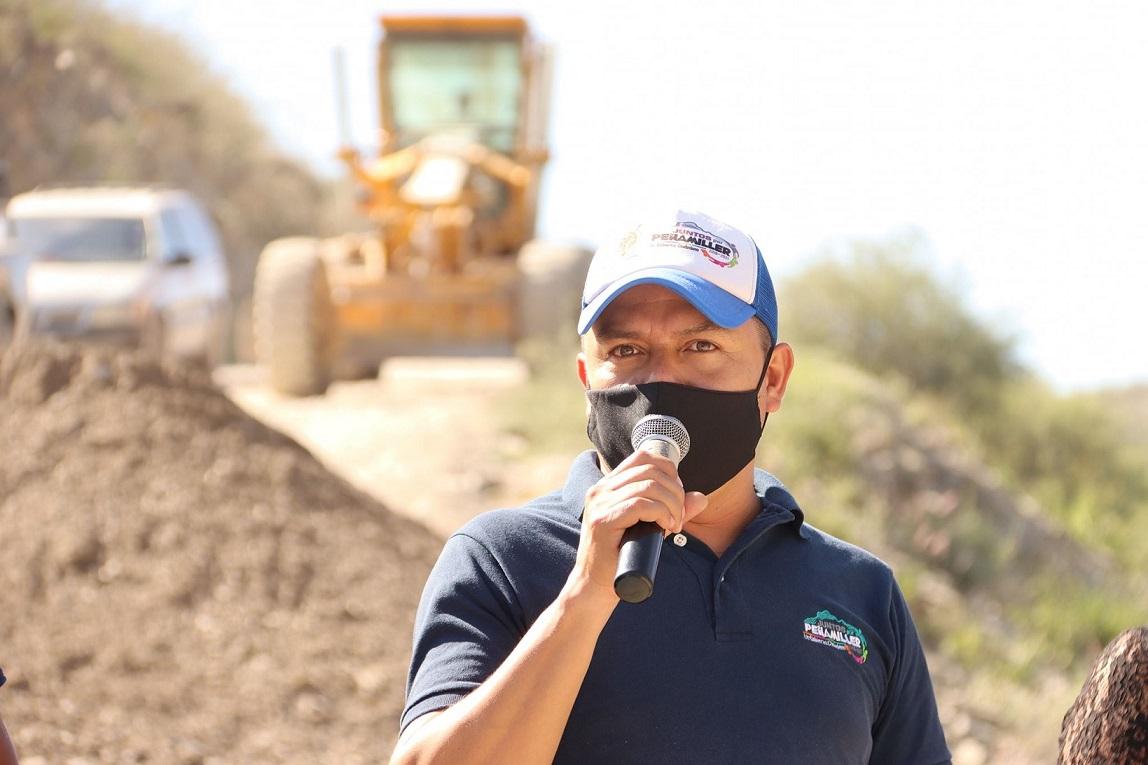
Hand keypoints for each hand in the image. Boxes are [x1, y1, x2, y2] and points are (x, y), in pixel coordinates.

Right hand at [570, 450, 707, 604]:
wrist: (596, 585)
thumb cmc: (623, 556)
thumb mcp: (651, 527)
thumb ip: (674, 509)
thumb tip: (701, 497)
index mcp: (608, 485)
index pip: (643, 457)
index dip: (669, 470)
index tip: (677, 495)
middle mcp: (601, 489)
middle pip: (650, 469)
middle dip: (675, 491)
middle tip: (679, 515)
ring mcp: (600, 503)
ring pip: (649, 486)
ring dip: (672, 504)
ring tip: (674, 524)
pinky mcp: (603, 520)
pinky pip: (641, 504)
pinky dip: (662, 513)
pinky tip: (667, 527)